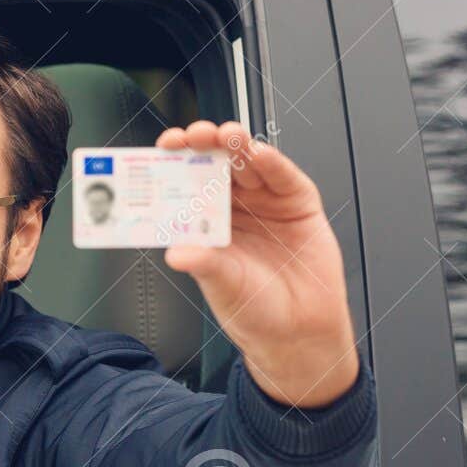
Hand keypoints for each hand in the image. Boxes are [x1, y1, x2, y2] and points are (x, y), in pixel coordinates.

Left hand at [156, 120, 360, 408]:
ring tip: (227, 137)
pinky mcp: (298, 204)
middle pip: (217, 164)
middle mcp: (235, 207)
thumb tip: (176, 253)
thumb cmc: (255, 310)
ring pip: (249, 164)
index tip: (166, 146)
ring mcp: (267, 202)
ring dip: (237, 146)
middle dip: (206, 144)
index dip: (178, 161)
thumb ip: (204, 264)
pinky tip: (261, 154)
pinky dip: (273, 163)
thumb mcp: (223, 286)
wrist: (301, 331)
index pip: (187, 182)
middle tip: (196, 135)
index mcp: (208, 223)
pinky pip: (284, 177)